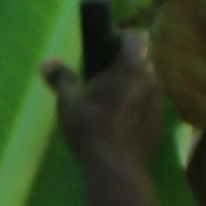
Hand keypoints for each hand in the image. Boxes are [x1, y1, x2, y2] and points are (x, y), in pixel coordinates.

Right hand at [49, 38, 163, 170]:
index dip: (120, 37)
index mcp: (131, 67)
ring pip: (145, 85)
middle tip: (102, 79)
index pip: (134, 37)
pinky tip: (118, 124)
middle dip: (123, 66)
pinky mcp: (159, 124)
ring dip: (131, 88)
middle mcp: (151, 80)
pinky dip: (136, 109)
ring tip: (109, 104)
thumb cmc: (91, 127)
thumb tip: (46, 64)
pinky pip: (147, 107)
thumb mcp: (69, 101)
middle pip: (140, 62)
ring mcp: (158, 103)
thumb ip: (61, 78)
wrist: (117, 168)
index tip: (105, 47)